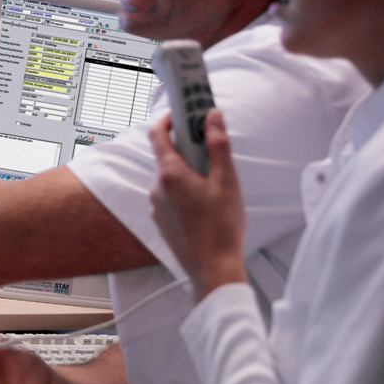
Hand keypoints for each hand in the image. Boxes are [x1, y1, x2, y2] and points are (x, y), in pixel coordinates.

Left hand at [149, 109, 246, 302]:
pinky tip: (204, 205)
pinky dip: (183, 192)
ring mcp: (157, 206)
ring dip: (186, 173)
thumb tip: (212, 116)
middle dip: (186, 149)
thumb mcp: (226, 180)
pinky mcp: (161, 222)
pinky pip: (169, 197)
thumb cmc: (222, 227)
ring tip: (213, 183)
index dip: (168, 119)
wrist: (213, 270)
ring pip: (169, 178)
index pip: (157, 134)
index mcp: (170, 174)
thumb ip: (218, 145)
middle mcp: (157, 188)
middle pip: (166, 157)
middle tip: (210, 150)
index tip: (183, 112)